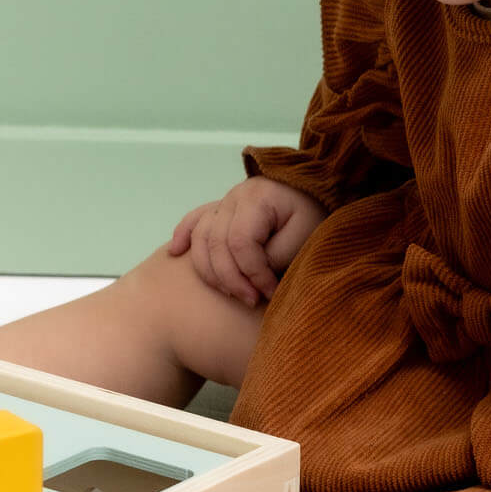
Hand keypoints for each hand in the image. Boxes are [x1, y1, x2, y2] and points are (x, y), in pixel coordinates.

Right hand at [168, 178, 327, 306]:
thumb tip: (251, 278)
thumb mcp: (305, 235)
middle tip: (251, 301)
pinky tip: (174, 252)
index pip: (241, 243)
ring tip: (231, 292)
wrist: (316, 189)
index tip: (270, 292)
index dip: (252, 274)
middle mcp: (235, 197)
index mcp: (257, 198)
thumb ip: (276, 256)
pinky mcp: (221, 209)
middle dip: (231, 278)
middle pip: (216, 243)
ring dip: (211, 270)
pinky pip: (194, 221)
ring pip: (201, 237)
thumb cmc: (314, 214)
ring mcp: (225, 202)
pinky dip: (183, 236)